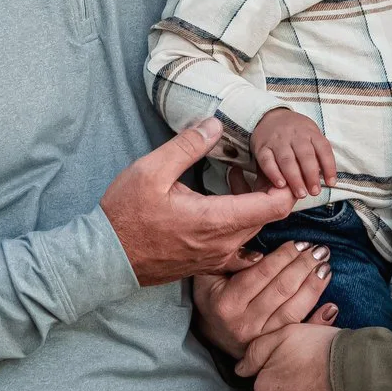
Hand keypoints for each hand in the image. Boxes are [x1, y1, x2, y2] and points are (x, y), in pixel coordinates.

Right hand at [102, 119, 294, 285]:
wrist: (106, 257)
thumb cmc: (125, 214)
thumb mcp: (151, 170)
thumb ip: (187, 146)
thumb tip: (215, 124)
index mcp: (216, 220)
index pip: (276, 206)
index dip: (285, 183)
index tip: (272, 164)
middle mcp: (224, 244)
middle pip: (269, 217)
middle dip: (267, 189)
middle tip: (248, 165)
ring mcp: (217, 259)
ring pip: (254, 231)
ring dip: (253, 206)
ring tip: (233, 181)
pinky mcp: (208, 266)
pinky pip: (240, 249)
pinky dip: (243, 228)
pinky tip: (228, 213)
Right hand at [192, 243, 336, 359]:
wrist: (212, 333)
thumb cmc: (213, 297)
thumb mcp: (210, 276)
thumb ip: (231, 261)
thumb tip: (260, 252)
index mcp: (227, 303)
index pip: (262, 274)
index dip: (284, 256)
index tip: (301, 243)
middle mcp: (244, 323)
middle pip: (281, 290)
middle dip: (304, 266)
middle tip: (320, 250)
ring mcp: (260, 339)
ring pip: (293, 310)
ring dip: (314, 287)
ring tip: (326, 268)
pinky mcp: (273, 347)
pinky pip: (298, 333)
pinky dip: (317, 321)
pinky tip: (331, 307)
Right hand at [251, 108, 337, 198]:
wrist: (269, 116)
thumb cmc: (296, 132)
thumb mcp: (311, 134)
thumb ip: (318, 153)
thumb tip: (326, 178)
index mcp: (310, 132)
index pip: (323, 149)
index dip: (329, 167)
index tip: (331, 183)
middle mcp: (295, 135)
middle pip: (305, 156)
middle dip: (311, 176)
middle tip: (314, 192)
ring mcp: (277, 141)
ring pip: (287, 160)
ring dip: (294, 178)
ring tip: (300, 193)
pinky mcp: (262, 147)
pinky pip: (267, 161)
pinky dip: (274, 174)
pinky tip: (281, 185)